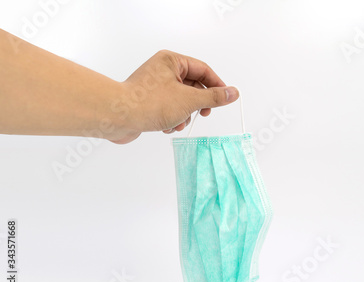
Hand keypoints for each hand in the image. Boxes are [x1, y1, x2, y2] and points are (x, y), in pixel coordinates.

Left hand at [111, 50, 238, 143]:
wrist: (118, 117)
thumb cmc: (149, 103)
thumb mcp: (189, 100)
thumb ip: (213, 97)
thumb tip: (233, 93)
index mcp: (172, 61)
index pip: (203, 70)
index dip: (216, 85)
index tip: (225, 99)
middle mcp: (162, 70)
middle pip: (193, 86)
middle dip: (197, 104)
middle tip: (204, 114)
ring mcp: (155, 86)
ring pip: (182, 100)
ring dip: (185, 114)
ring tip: (179, 123)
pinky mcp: (149, 101)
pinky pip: (170, 108)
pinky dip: (173, 118)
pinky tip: (167, 126)